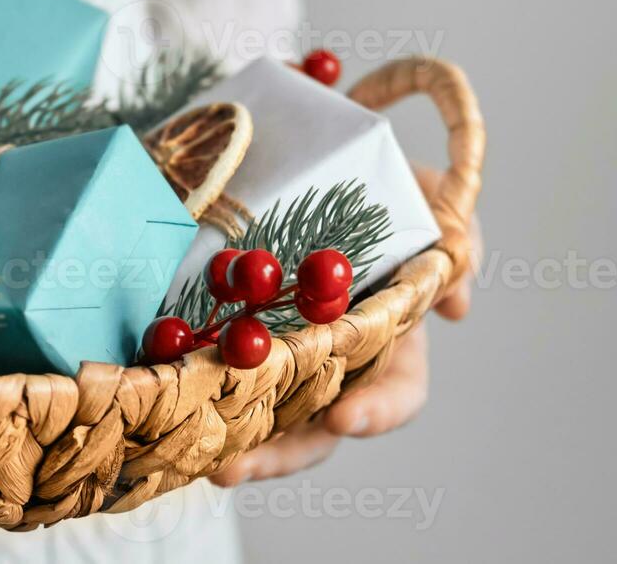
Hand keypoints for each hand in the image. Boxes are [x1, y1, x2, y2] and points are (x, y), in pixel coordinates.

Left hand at [210, 169, 481, 486]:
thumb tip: (456, 306)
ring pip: (256, 412)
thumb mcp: (426, 199)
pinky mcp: (226, 329)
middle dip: (276, 452)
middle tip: (236, 464)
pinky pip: (208, 369)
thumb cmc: (381, 183)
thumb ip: (455, 246)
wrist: (308, 152)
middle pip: (312, 427)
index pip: (396, 392)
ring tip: (194, 456)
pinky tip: (160, 400)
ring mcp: (277, 348)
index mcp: (389, 337)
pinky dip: (187, 390)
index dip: (375, 410)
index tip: (341, 417)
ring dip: (227, 439)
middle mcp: (332, 356)